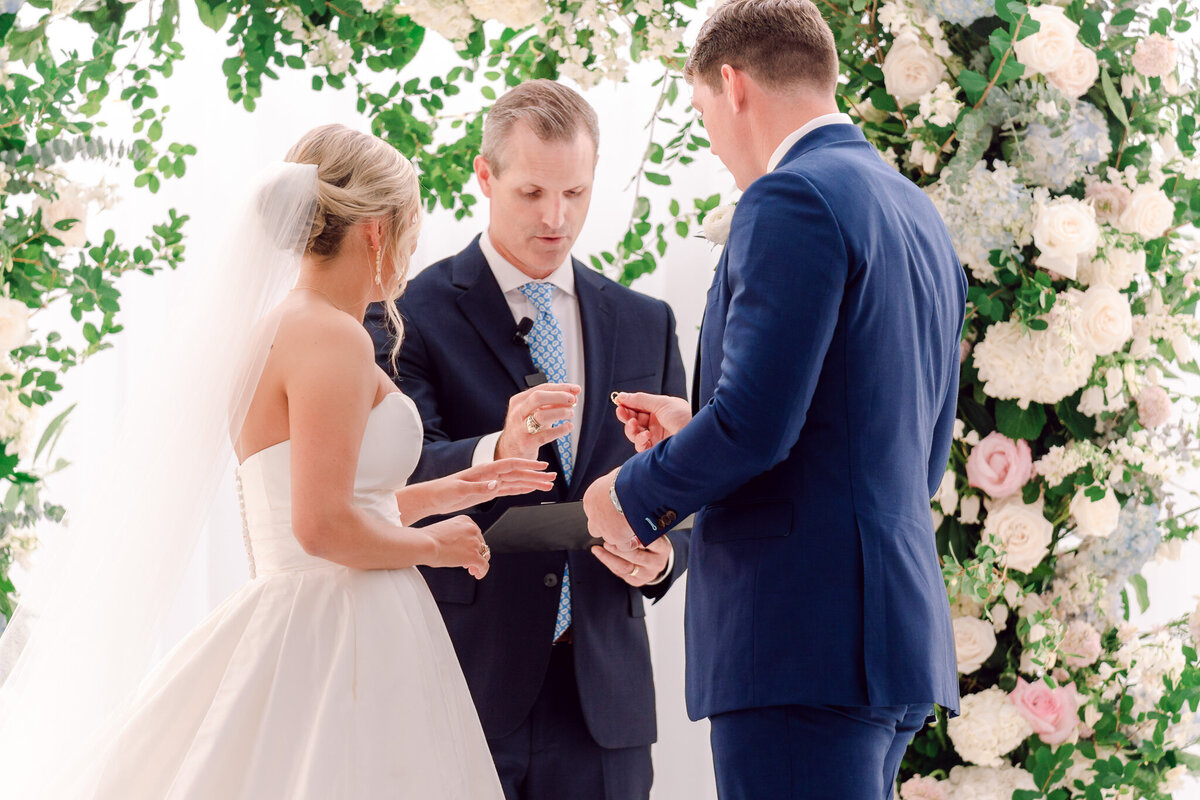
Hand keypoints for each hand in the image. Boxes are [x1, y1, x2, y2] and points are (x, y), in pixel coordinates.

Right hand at [421, 515, 490, 578]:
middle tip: (467, 563)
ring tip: (471, 570)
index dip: (472, 544)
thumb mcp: (443, 531)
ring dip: (478, 563)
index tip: (466, 551)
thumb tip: (456, 548)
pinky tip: (477, 575)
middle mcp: (472, 529)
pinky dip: (482, 571)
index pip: (475, 534)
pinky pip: (484, 565)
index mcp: (465, 520)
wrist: (423, 544)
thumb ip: (454, 537)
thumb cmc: (426, 539)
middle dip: (475, 554)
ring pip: (483, 555)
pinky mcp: (474, 556)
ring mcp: (474, 542)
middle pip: (481, 544)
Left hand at [436, 458, 555, 514]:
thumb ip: (479, 487)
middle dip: (536, 475)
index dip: (528, 465)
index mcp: (484, 470)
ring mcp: (490, 483)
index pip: (511, 465)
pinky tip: (531, 489)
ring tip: (548, 485)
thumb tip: (497, 484)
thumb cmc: (443, 492)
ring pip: (516, 481)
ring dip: (532, 483)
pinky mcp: (488, 491)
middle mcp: (490, 474)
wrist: (432, 498)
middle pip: (518, 473)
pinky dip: (521, 489)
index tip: (543, 466)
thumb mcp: (459, 490)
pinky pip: (509, 489)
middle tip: (553, 478)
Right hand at [496, 383, 581, 460]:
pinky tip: (569, 427)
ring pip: (541, 416)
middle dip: (559, 396)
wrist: (510, 451)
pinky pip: (544, 436)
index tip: (576, 389)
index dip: (561, 387)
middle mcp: (517, 412)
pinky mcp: (525, 443)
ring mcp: (520, 428)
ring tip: (571, 413)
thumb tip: (574, 395)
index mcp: (519, 400)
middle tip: (573, 400)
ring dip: (560, 412)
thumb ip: (552, 403)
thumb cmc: (526, 428)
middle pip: (538, 397)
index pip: (542, 388)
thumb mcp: (536, 412)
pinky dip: (559, 430)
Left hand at [582, 467, 641, 552]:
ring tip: (634, 528)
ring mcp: (602, 526)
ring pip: (608, 536)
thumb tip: (626, 473)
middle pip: (595, 527)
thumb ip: (617, 480)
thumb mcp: (619, 474)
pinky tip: (639, 535)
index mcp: (591, 496)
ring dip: (620, 534)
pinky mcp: (615, 537)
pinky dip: (631, 542)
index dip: (606, 512)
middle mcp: (592, 513)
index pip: (594, 509)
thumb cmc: (631, 476)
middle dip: (607, 526)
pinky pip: (623, 545)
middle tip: (622, 523)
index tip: (617, 511)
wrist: (636, 486)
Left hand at [590, 536, 670, 586]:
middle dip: (619, 548)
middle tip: (607, 539)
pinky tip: (600, 553)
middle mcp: (657, 563)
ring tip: (599, 548)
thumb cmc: (651, 541)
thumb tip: (622, 518)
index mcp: (663, 548)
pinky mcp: (638, 581)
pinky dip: (608, 562)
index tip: (623, 530)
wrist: (655, 559)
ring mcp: (648, 574)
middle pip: (636, 556)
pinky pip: (620, 573)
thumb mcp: (652, 532)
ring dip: (610, 557)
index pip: (651, 542)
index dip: (636, 537)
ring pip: (626, 567)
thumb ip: (641, 528)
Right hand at [613, 392, 691, 451]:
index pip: (639, 407)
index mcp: (661, 410)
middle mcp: (658, 424)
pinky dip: (640, 440)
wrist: (697, 437)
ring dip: (630, 428)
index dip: (628, 404)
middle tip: (620, 411)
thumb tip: (622, 396)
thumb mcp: (661, 403)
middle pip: (634, 420)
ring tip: (633, 424)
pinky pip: (640, 446)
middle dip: (626, 416)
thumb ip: (640, 400)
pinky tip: (645, 435)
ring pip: (634, 434)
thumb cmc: (685, 417)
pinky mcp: (655, 450)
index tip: (618, 401)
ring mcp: (656, 437)